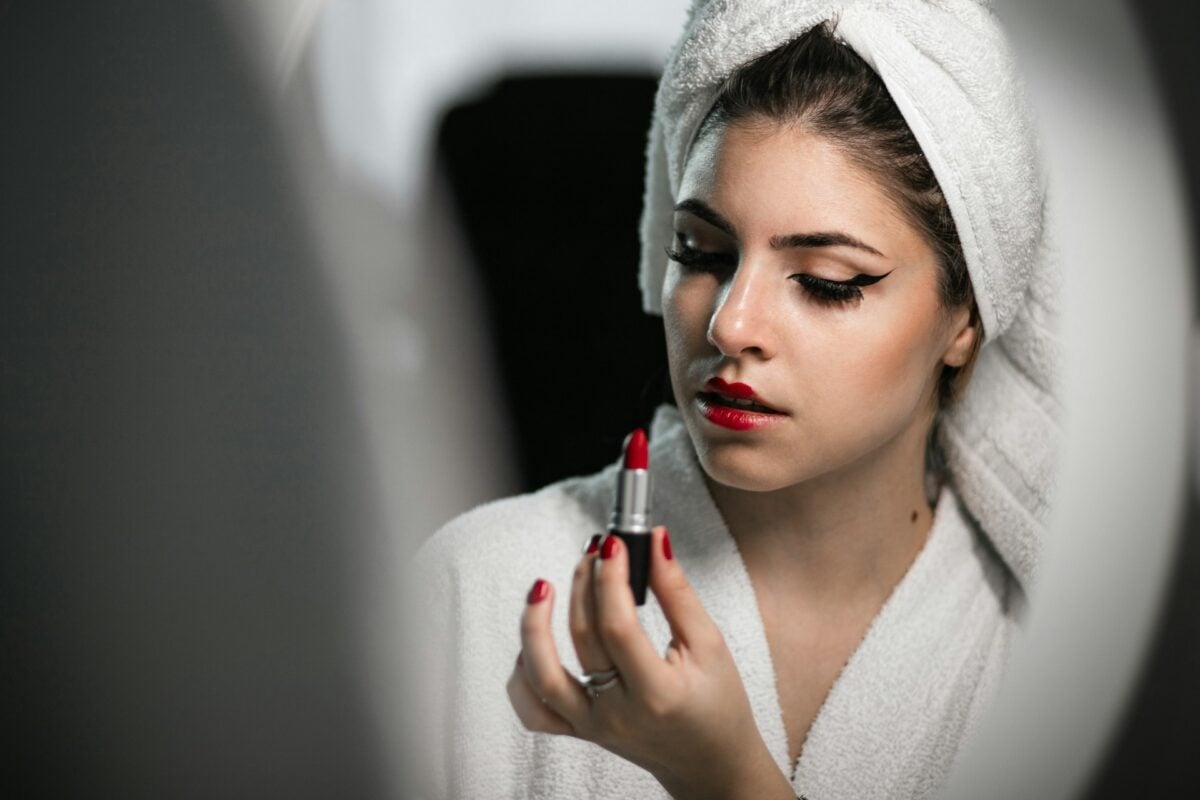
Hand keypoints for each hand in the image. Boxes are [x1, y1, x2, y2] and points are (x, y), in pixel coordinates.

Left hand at [506, 526, 793, 799]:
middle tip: (595, 550)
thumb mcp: (709, 644)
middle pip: (583, 640)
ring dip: (534, 628)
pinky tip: (535, 642)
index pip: (619, 627)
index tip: (613, 544)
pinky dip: (522, 675)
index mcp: (658, 693)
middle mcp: (617, 714)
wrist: (710, 762)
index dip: (610, 579)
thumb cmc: (718, 703)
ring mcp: (592, 726)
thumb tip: (655, 541)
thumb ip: (677, 592)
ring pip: (541, 678)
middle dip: (584, 584)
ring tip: (542, 589)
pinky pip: (533, 710)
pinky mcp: (578, 730)